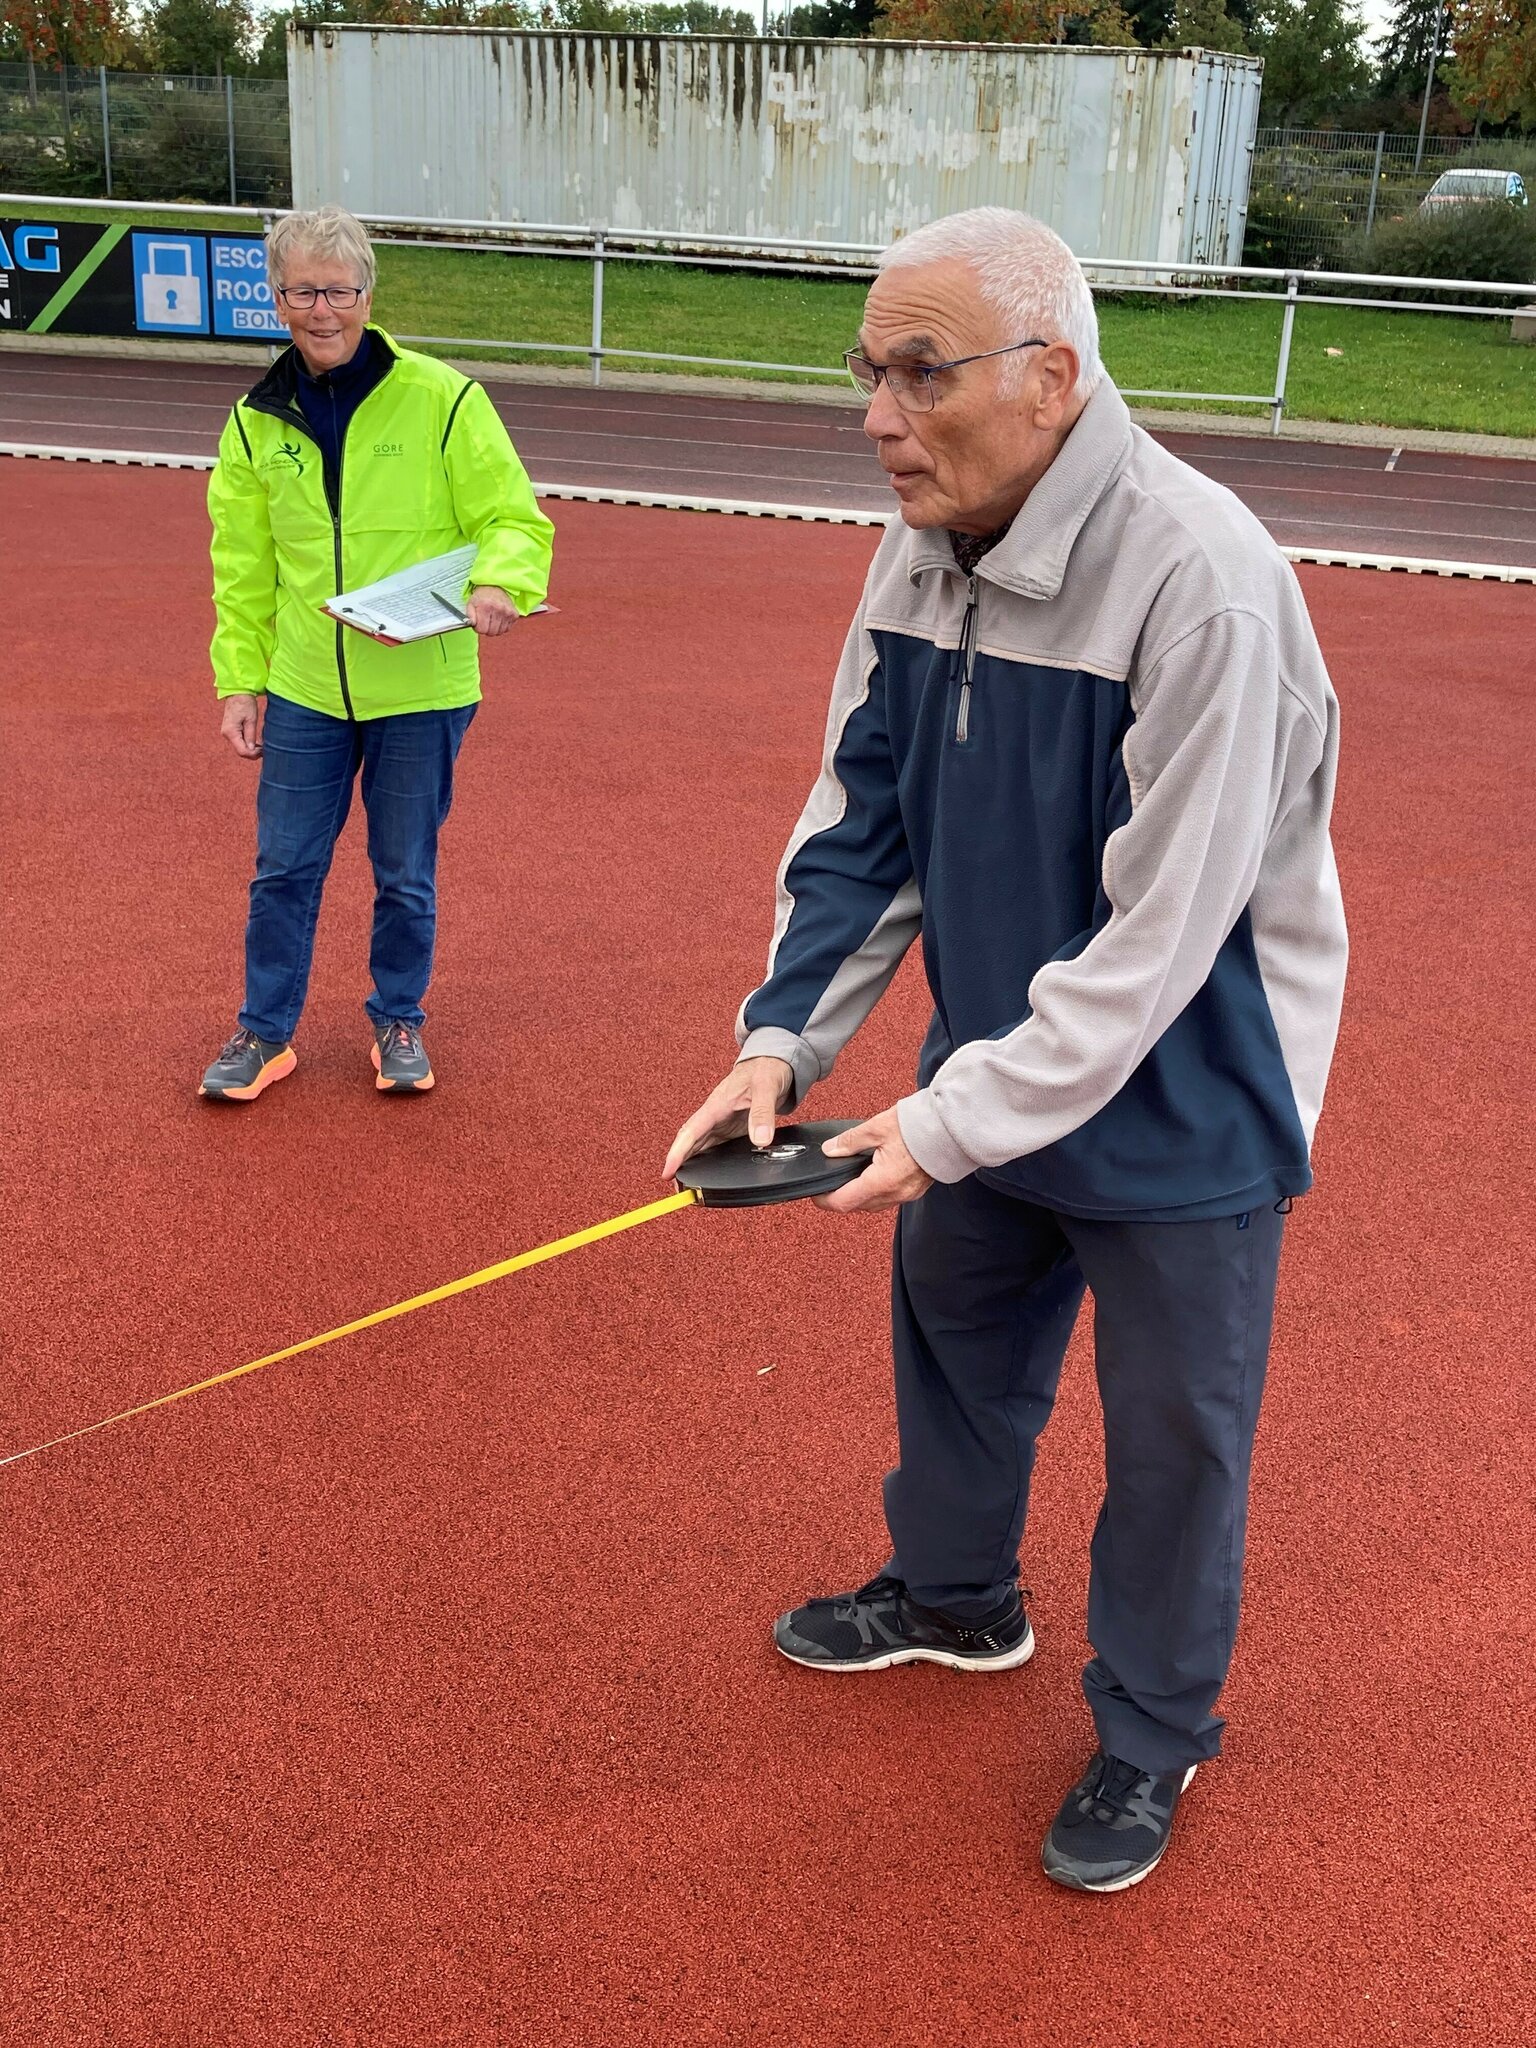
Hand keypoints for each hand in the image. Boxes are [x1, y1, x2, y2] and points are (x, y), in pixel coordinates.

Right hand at [220, 693, 263, 757]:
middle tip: (265, 750)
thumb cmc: (245, 703)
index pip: (242, 751)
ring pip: (240, 747)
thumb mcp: (251, 719)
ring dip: (251, 749)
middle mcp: (226, 734)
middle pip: (240, 751)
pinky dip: (248, 744)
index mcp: (231, 732)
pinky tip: (256, 743)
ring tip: (262, 746)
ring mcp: (227, 732)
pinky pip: (239, 741)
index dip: (254, 754)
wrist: (237, 692)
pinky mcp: (230, 730)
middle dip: (253, 753)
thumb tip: (252, 749)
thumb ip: (251, 735)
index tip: (264, 751)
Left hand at [466, 586, 516, 636]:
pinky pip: (507, 629)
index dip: (478, 628)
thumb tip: (471, 624)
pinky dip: (502, 627)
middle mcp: (498, 609)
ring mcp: (507, 612)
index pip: (482, 629)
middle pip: (491, 632)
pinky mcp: (514, 614)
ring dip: (495, 629)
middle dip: (486, 629)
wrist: (494, 586)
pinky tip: (499, 619)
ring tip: (492, 620)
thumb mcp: (471, 604)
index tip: (479, 624)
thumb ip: (469, 616)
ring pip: (500, 632)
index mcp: (485, 606)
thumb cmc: (482, 597)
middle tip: (485, 622)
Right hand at [663, 1056, 794, 1180]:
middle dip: (680, 1166)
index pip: (690, 1132)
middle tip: (679, 1190)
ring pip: (698, 1147)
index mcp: (715, 1105)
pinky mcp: (729, 1128)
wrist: (772, 1064)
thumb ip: (762, 1113)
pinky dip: (707, 1161)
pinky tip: (708, 1174)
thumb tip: (760, 1140)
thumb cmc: (766, 1070)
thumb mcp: (767, 1088)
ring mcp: (720, 1123)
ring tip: (688, 1188)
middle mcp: (713, 1116)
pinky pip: (713, 1146)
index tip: (668, 1172)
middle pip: (689, 1143)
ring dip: (691, 1165)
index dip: (677, 1154)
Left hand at [815, 1107, 932, 1214]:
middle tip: (830, 1183)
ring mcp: (908, 1194)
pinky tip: (874, 1175)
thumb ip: (850, 1141)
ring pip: (875, 1204)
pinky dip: (876, 1190)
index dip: (825, 1201)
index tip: (816, 1194)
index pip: (844, 1202)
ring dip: (860, 1195)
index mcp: (882, 1182)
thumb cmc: (919, 1126)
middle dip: (842, 1198)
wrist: (951, 1127)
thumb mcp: (876, 1128)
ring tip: (850, 1178)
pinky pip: (890, 1197)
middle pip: (859, 1206)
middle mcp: (895, 1193)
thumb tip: (831, 1150)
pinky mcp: (916, 1189)